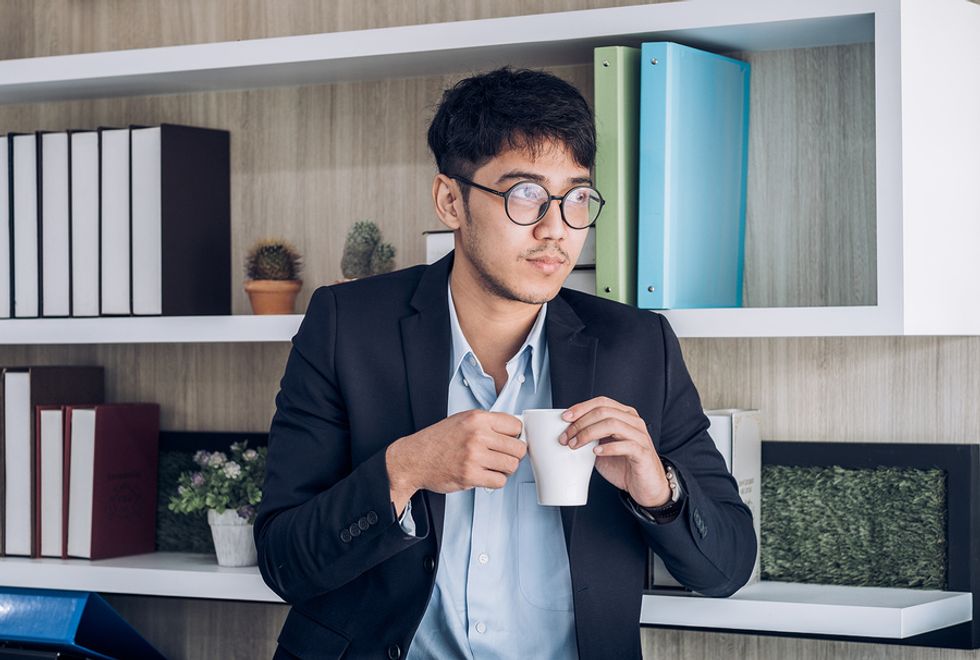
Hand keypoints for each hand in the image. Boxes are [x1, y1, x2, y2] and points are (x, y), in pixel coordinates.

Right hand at [386, 410, 526, 511]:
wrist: (414, 459)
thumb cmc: (437, 440)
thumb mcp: (462, 420)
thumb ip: (487, 423)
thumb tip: (514, 430)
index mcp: (477, 418)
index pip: (516, 425)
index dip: (516, 435)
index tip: (511, 440)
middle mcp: (477, 435)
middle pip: (518, 448)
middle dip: (513, 454)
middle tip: (503, 455)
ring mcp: (474, 456)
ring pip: (512, 465)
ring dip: (505, 469)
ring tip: (492, 465)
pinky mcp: (470, 475)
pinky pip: (500, 481)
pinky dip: (495, 480)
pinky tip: (485, 474)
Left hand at [558, 396, 670, 507]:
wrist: (645, 487)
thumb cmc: (623, 465)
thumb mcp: (602, 447)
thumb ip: (590, 437)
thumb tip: (567, 432)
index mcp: (624, 415)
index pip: (601, 402)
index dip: (581, 408)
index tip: (564, 418)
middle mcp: (634, 422)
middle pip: (604, 412)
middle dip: (580, 423)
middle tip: (566, 437)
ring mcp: (640, 436)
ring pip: (613, 424)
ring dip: (589, 434)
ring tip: (576, 445)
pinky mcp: (643, 453)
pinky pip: (626, 445)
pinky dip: (608, 448)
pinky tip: (596, 453)